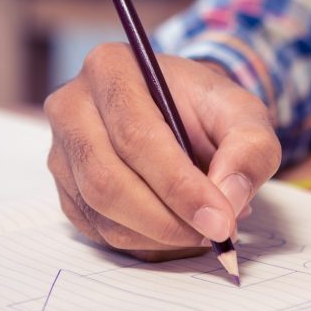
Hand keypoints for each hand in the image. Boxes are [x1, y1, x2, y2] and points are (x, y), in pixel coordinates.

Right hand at [44, 43, 280, 258]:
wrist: (180, 111)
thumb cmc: (205, 108)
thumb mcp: (243, 114)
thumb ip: (249, 149)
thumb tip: (230, 199)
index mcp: (110, 68)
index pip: (136, 135)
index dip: (179, 185)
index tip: (220, 219)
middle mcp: (72, 106)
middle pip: (107, 179)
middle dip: (167, 218)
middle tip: (215, 233)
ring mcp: (61, 150)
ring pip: (100, 210)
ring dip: (158, 234)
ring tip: (203, 227)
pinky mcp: (64, 188)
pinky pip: (97, 230)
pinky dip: (143, 242)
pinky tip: (177, 228)